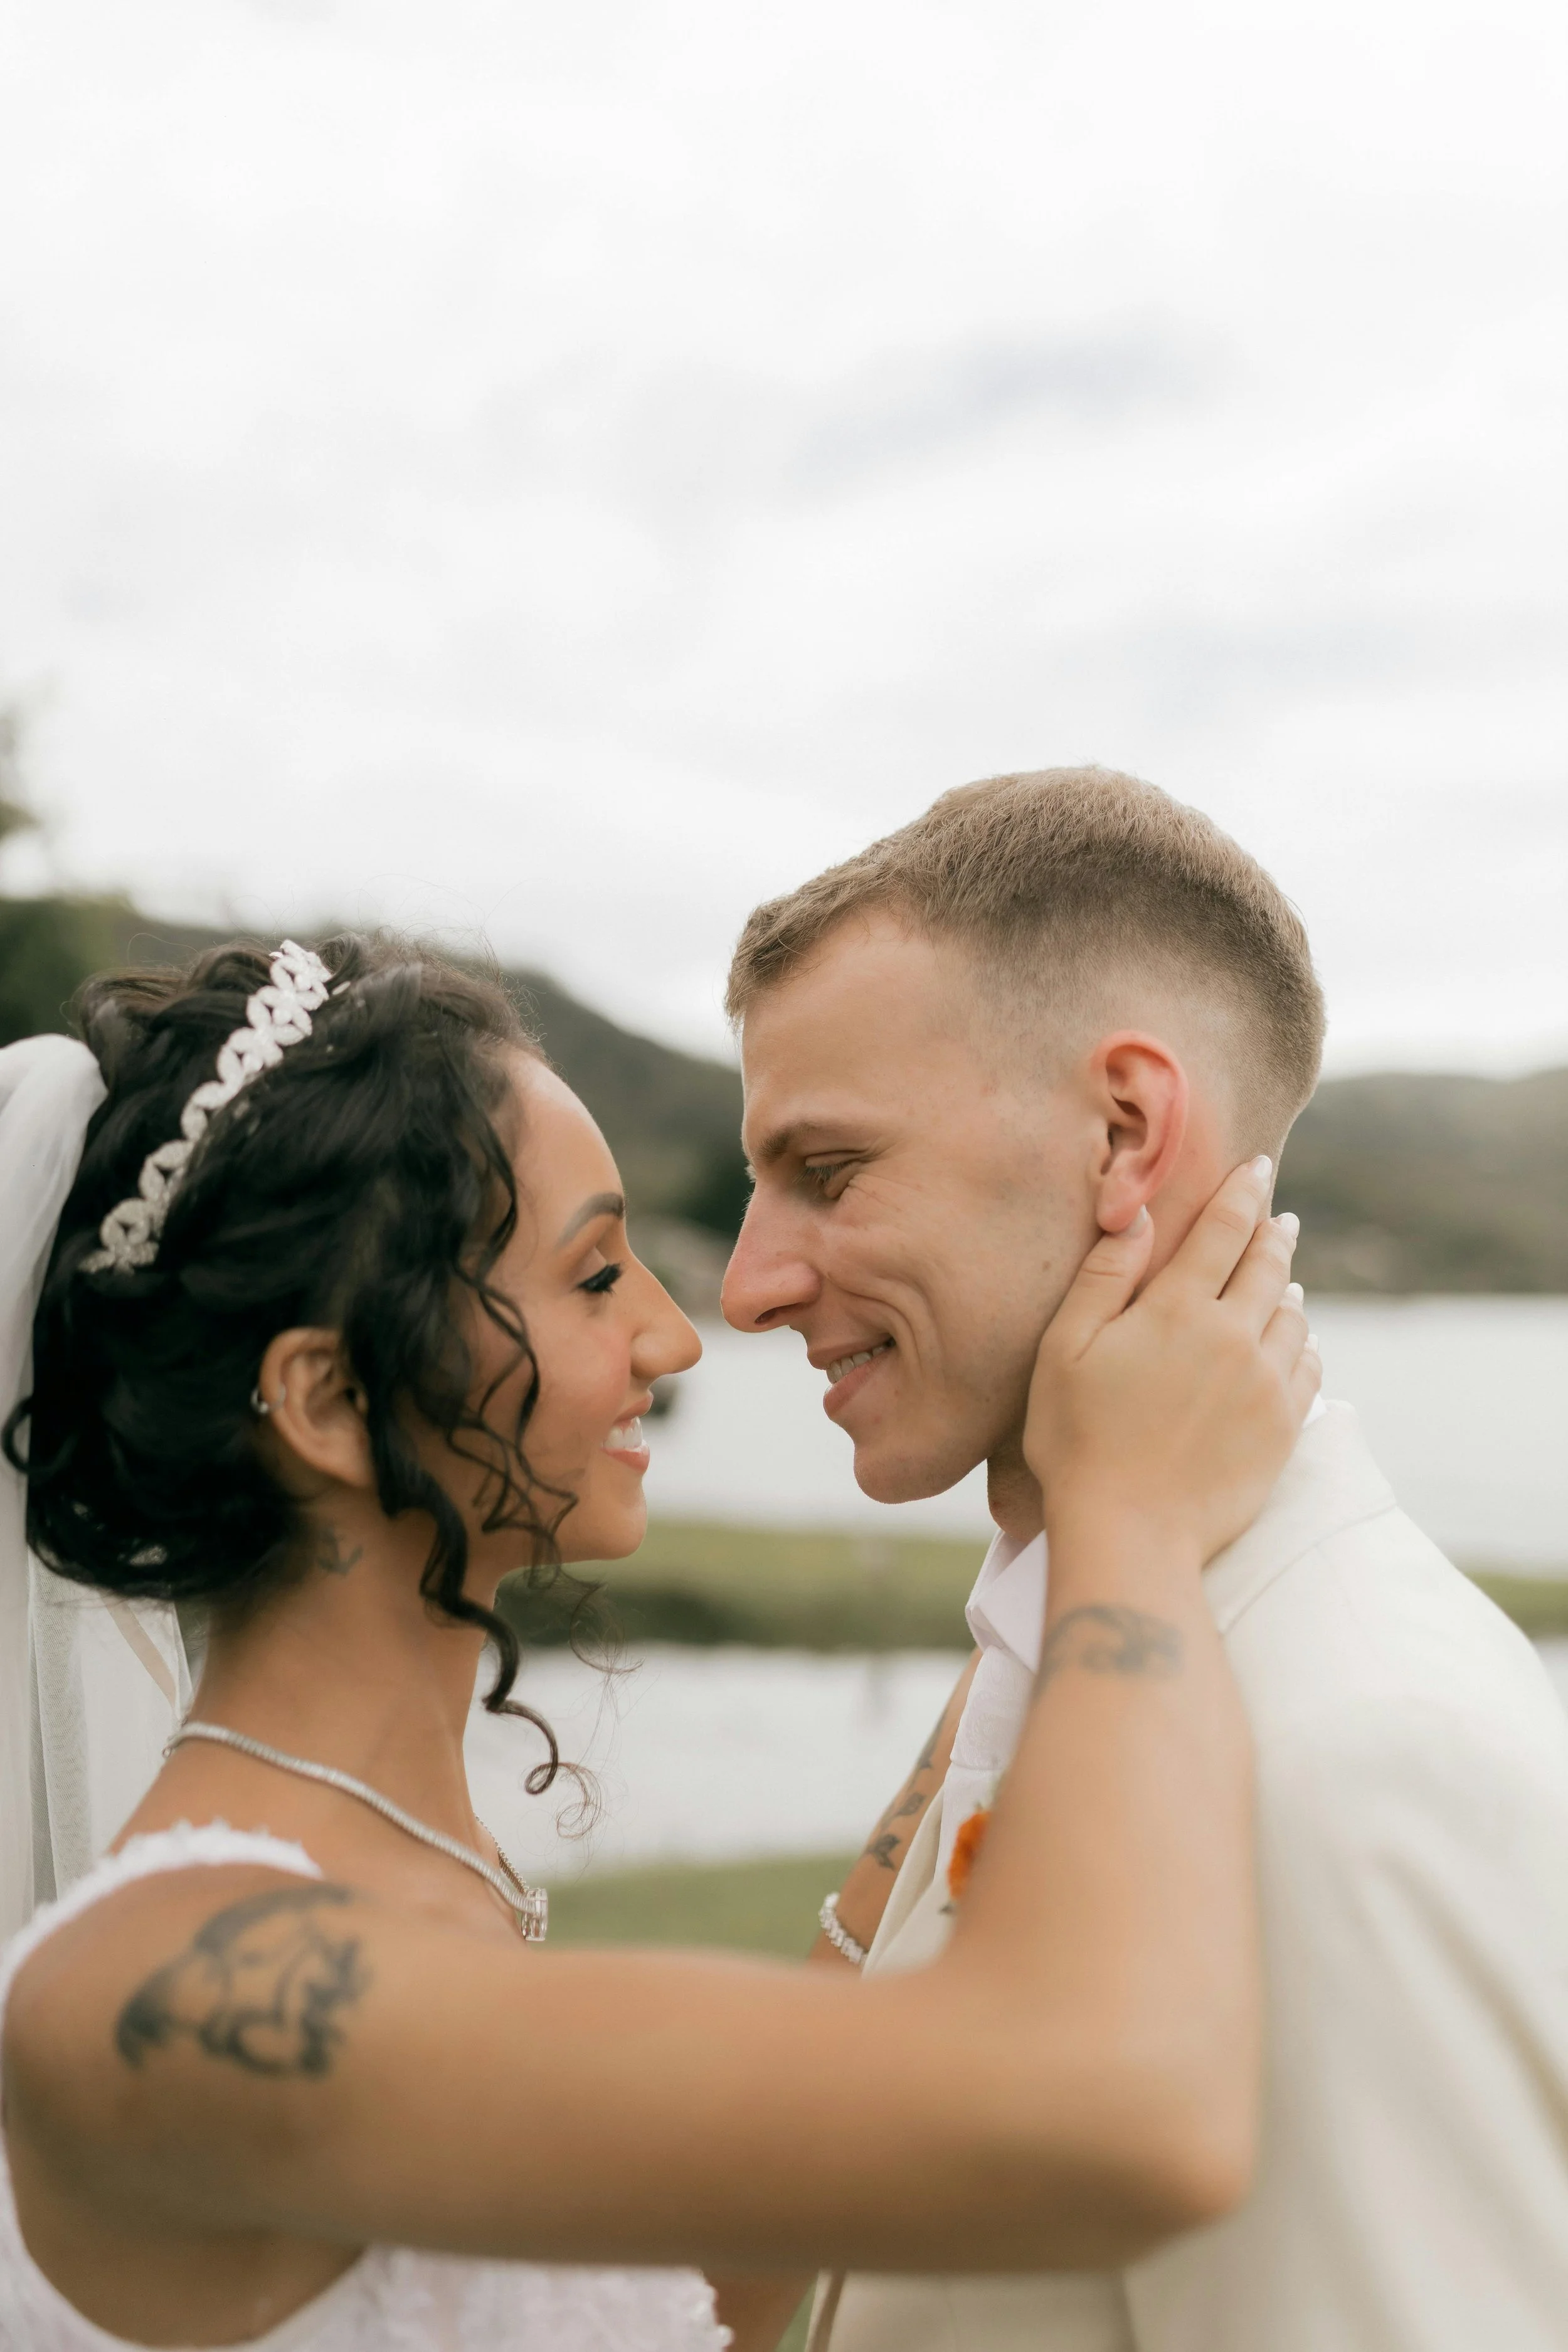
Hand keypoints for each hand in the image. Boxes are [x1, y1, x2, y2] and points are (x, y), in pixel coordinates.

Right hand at [1024, 1158, 1317, 1567]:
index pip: (1223, 1230)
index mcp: (1177, 1310)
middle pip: (1267, 1266)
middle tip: (1280, 1218)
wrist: (1131, 1530)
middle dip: (1273, 1234)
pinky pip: (1308, 1368)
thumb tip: (1137, 1215)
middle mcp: (1233, 1337)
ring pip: (1292, 1317)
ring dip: (1288, 1289)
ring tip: (1283, 1282)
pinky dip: (1304, 1344)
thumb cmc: (1078, 1439)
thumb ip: (1104, 1277)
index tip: (1258, 1167)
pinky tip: (1296, 1343)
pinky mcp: (1282, 1427)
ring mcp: (1265, 1384)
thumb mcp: (1065, 1349)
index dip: (1242, 1192)